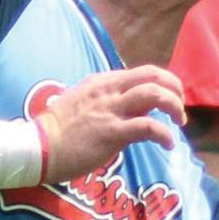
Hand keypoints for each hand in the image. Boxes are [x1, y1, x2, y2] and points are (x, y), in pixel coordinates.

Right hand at [38, 66, 186, 182]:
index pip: (142, 72)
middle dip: (174, 88)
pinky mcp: (112, 133)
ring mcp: (111, 110)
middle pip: (153, 75)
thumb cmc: (58, 129)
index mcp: (103, 81)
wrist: (39, 147)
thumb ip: (105, 100)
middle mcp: (109, 90)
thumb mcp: (82, 101)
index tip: (169, 99)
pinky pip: (149, 127)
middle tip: (179, 108)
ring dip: (174, 106)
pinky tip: (168, 144)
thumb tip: (130, 107)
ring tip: (179, 122)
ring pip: (155, 94)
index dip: (163, 83)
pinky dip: (165, 134)